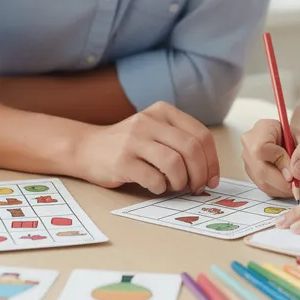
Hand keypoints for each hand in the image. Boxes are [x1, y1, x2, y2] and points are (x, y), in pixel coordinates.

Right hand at [76, 102, 219, 194]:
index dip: (212, 161)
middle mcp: (149, 121)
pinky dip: (161, 188)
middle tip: (197, 188)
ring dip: (181, 182)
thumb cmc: (128, 145)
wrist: (87, 148)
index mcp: (163, 111)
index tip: (212, 179)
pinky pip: (153, 178)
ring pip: (175, 163)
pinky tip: (156, 187)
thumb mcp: (155, 130)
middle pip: (191, 148)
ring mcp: (134, 140)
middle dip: (201, 174)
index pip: (201, 135)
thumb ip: (180, 142)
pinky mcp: (122, 161)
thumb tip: (209, 172)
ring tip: (175, 187)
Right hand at [240, 119, 299, 198]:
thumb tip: (297, 173)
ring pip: (263, 183)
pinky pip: (266, 188)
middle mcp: (249, 145)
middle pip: (261, 171)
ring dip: (286, 189)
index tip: (297, 173)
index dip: (279, 164)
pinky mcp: (253, 175)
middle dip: (286, 183)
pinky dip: (283, 191)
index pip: (262, 149)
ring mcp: (249, 161)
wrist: (298, 142)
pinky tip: (297, 186)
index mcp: (261, 129)